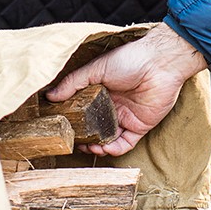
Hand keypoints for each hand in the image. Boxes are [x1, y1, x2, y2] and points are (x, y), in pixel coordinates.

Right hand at [45, 23, 206, 156]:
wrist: (160, 63)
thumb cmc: (129, 60)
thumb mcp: (96, 69)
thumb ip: (73, 83)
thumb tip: (50, 96)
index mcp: (101, 91)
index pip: (83, 111)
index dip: (73, 121)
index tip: (63, 128)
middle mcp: (112, 105)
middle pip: (94, 128)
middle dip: (84, 138)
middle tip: (75, 142)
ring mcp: (126, 117)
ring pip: (108, 139)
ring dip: (98, 147)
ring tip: (89, 148)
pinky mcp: (140, 126)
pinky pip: (126, 143)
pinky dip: (115, 150)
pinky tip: (105, 149)